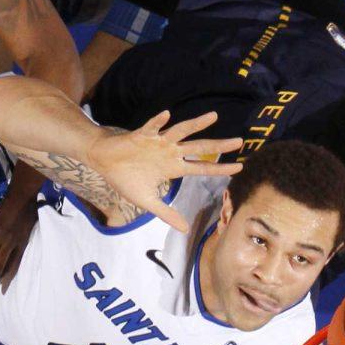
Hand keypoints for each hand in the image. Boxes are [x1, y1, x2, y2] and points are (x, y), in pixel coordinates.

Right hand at [85, 111, 243, 231]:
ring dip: (197, 124)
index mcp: (173, 168)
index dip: (220, 168)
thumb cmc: (126, 178)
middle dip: (219, 145)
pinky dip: (158, 121)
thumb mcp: (148, 201)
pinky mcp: (141, 135)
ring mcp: (158, 142)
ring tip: (214, 116)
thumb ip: (167, 213)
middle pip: (200, 147)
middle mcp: (170, 152)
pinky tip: (167, 115)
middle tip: (240, 141)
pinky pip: (151, 127)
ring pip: (181, 131)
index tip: (239, 167)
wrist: (104, 161)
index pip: (202, 167)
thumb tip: (185, 229)